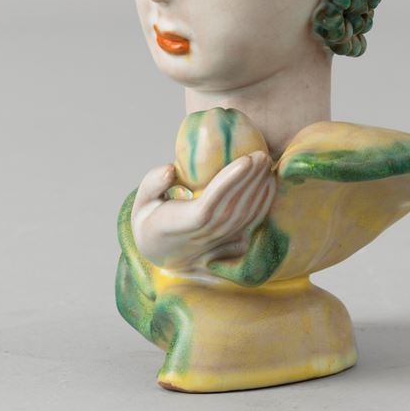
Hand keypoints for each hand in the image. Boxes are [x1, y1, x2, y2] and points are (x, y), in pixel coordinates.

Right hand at [130, 152, 275, 271]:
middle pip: (232, 208)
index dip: (229, 184)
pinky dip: (262, 201)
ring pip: (244, 215)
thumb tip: (170, 169)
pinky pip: (249, 222)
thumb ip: (152, 184)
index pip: (209, 205)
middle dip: (250, 180)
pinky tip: (268, 181)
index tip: (244, 160)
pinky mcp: (230, 242)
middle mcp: (203, 237)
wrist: (160, 256)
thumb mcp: (141, 203)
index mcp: (180, 226)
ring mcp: (218, 242)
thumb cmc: (150, 221)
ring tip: (265, 162)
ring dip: (258, 189)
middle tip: (261, 154)